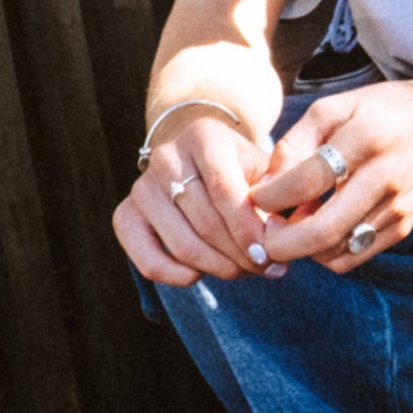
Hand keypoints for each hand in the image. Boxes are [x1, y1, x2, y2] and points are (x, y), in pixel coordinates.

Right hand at [114, 106, 277, 285]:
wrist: (201, 161)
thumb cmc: (244, 171)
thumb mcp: (267, 170)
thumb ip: (280, 195)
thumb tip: (287, 231)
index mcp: (204, 137)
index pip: (224, 190)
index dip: (248, 229)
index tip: (270, 256)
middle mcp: (166, 156)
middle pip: (205, 222)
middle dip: (240, 255)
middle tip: (266, 269)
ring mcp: (141, 186)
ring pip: (181, 245)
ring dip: (218, 268)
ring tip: (244, 271)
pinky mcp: (124, 214)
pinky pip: (147, 259)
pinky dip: (176, 276)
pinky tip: (201, 275)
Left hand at [247, 75, 412, 271]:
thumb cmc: (381, 110)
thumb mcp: (334, 108)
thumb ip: (295, 143)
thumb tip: (268, 187)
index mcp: (364, 139)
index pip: (306, 182)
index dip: (271, 197)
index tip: (257, 196)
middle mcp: (385, 178)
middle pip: (321, 232)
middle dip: (280, 241)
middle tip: (266, 229)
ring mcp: (398, 207)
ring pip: (335, 251)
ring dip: (303, 247)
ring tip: (296, 222)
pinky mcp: (404, 227)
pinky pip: (353, 256)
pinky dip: (327, 251)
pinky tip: (321, 228)